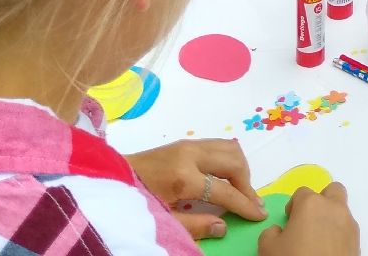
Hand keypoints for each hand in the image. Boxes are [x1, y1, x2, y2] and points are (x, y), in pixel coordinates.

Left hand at [126, 138, 266, 240]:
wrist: (108, 178)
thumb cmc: (133, 202)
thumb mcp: (161, 220)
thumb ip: (194, 225)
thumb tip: (224, 226)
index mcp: (183, 177)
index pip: (224, 190)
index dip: (245, 204)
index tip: (259, 214)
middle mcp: (190, 154)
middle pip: (233, 162)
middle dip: (247, 183)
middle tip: (251, 203)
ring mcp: (188, 144)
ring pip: (230, 147)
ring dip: (240, 168)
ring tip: (241, 190)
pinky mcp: (185, 142)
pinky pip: (219, 144)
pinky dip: (229, 159)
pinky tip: (226, 176)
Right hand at [259, 182, 358, 255]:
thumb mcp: (268, 248)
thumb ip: (271, 232)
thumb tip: (279, 230)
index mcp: (311, 204)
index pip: (302, 192)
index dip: (294, 206)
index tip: (290, 220)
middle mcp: (334, 209)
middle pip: (332, 191)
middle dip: (322, 201)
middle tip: (309, 220)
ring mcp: (349, 224)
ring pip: (342, 210)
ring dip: (331, 218)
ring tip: (318, 239)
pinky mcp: (358, 241)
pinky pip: (347, 230)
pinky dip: (339, 234)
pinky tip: (328, 249)